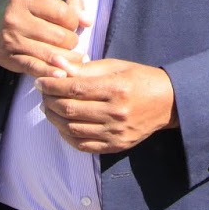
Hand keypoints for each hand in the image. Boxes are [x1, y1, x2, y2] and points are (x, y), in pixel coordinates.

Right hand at [0, 0, 89, 77]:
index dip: (74, 20)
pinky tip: (61, 74)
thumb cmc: (19, 9)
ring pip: (51, 54)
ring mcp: (13, 41)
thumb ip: (67, 2)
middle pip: (59, 36)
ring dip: (68, 59)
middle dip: (71, 41)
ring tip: (75, 58)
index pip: (62, 13)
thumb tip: (87, 20)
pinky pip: (35, 67)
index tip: (72, 24)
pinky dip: (50, 72)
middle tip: (69, 41)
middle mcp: (16, 19)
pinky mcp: (11, 59)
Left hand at [35, 58, 177, 153]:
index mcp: (116, 88)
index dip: (52, 85)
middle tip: (42, 94)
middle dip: (49, 101)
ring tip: (49, 108)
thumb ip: (84, 68)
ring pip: (73, 129)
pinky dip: (67, 136)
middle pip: (70, 110)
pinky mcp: (116, 146)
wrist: (168, 102)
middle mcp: (116, 113)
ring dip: (54, 119)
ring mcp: (116, 132)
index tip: (40, 81)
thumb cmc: (140, 79)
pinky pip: (83, 145)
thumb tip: (56, 63)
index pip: (74, 88)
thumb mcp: (115, 66)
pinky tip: (62, 125)